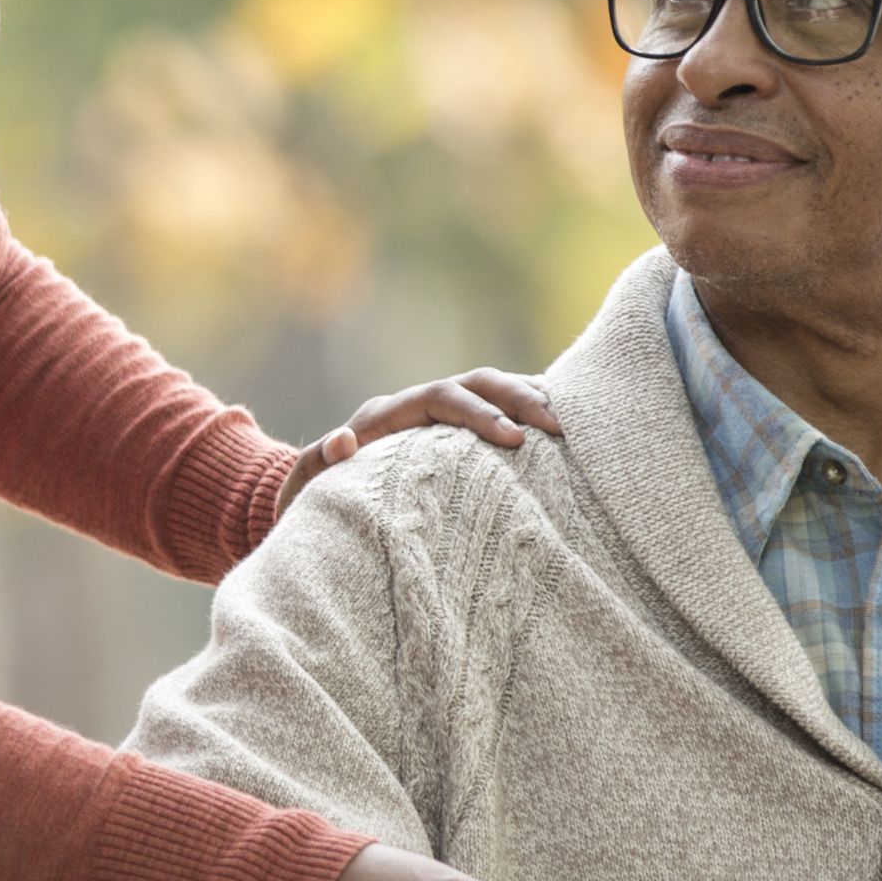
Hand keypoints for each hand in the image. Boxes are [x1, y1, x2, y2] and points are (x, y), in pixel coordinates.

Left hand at [276, 371, 559, 518]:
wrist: (318, 496)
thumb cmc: (314, 496)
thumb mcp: (309, 484)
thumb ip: (318, 463)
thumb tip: (341, 441)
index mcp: (388, 414)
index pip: (442, 398)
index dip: (479, 414)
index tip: (514, 440)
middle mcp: (417, 406)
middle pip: (476, 383)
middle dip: (518, 398)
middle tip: (556, 427)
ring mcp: (439, 418)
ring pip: (494, 390)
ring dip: (531, 399)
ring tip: (572, 425)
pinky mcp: (456, 434)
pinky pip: (498, 411)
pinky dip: (528, 410)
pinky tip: (565, 429)